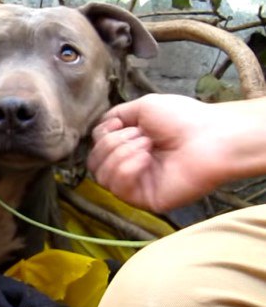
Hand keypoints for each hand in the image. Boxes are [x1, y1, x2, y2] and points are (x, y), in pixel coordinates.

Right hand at [88, 94, 231, 212]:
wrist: (211, 137)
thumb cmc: (183, 119)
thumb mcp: (142, 107)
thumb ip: (115, 116)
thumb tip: (100, 129)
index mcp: (130, 146)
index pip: (96, 148)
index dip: (102, 135)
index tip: (119, 124)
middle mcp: (131, 166)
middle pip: (94, 163)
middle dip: (112, 144)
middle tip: (141, 135)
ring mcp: (137, 184)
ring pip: (102, 177)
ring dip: (120, 154)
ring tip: (146, 145)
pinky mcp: (144, 199)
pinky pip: (118, 188)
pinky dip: (127, 168)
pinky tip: (146, 158)